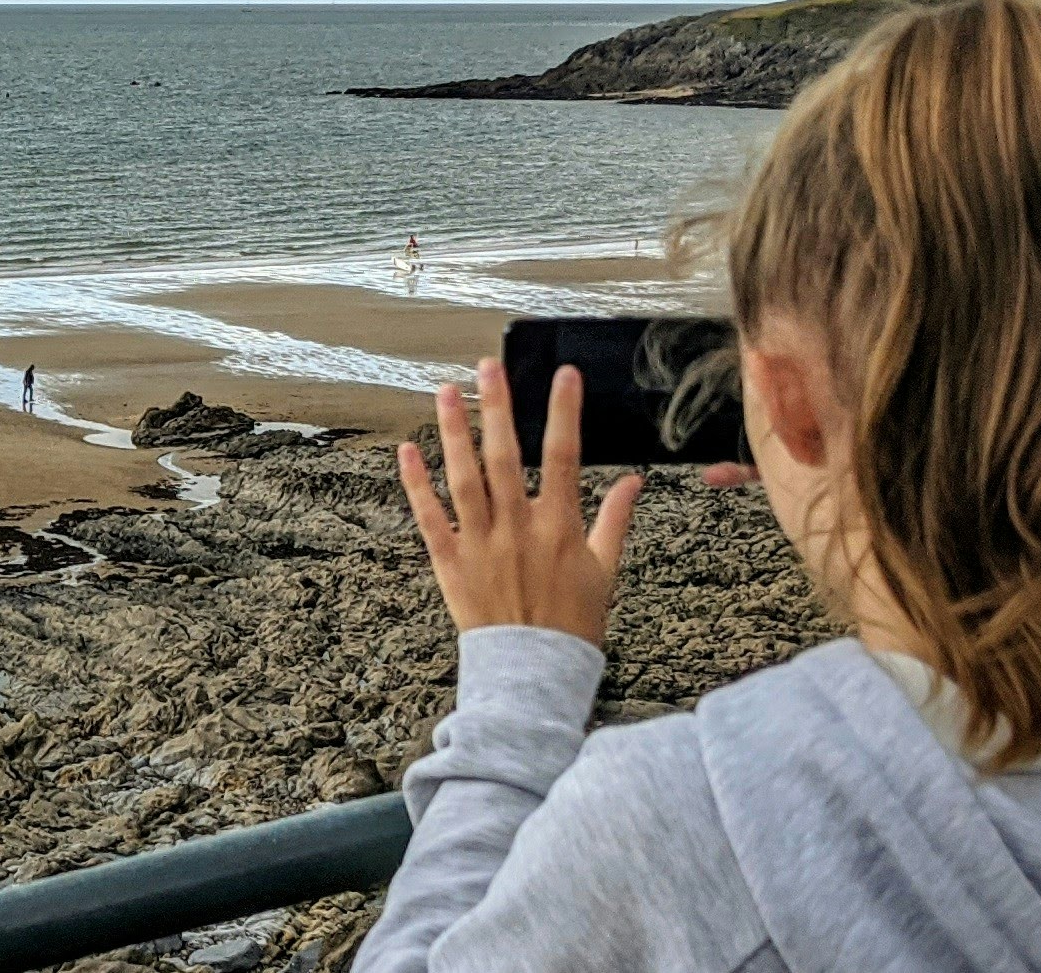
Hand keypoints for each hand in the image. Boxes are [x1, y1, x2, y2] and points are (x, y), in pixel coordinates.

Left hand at [396, 358, 642, 643]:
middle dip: (499, 407)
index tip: (563, 375)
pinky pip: (429, 517)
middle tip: (490, 366)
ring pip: (463, 478)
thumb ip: (615, 521)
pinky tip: (407, 450)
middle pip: (506, 456)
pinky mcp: (450, 563)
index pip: (565, 456)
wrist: (535, 674)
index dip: (564, 412)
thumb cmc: (572, 625)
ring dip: (454, 432)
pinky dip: (416, 484)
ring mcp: (480, 544)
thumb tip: (633, 482)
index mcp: (558, 528)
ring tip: (447, 392)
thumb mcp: (604, 571)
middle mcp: (517, 529)